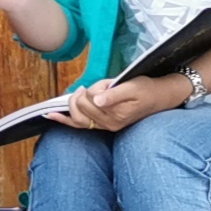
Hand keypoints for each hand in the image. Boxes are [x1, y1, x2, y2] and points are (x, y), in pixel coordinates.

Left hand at [59, 74, 186, 131]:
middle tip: (95, 86)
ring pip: (77, 118)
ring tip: (83, 92)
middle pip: (80, 110)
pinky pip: (80, 125)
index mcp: (115, 115)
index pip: (89, 102)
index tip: (103, 84)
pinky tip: (50, 116)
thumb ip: (113, 94)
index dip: (92, 90)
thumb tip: (97, 99)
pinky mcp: (103, 125)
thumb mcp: (132, 88)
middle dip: (83, 94)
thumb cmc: (146, 89)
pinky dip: (64, 120)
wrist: (160, 98)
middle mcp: (108, 124)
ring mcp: (105, 126)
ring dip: (75, 103)